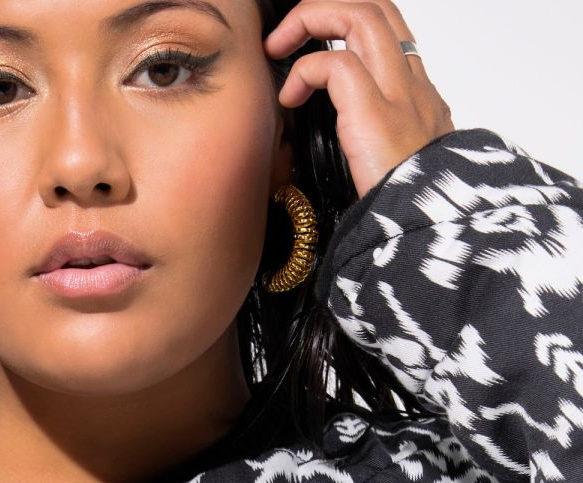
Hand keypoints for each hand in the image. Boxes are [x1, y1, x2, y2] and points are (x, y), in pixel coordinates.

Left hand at [262, 1, 456, 198]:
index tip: (313, 41)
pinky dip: (303, 71)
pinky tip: (289, 99)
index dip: (348, 20)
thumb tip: (339, 145)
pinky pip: (334, 63)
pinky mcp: (374, 113)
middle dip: (325, 8)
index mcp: (418, 98)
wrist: (427, 235)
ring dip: (310, 18)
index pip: (388, 30)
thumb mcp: (394, 169)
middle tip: (286, 36)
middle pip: (375, 8)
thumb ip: (373, 144)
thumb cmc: (407, 214)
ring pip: (360, 15)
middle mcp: (412, 85)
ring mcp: (397, 94)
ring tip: (279, 48)